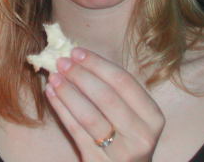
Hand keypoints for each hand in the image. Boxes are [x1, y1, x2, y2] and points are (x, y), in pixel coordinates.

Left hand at [45, 47, 164, 161]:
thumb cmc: (127, 136)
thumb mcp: (133, 115)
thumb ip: (114, 90)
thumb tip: (79, 57)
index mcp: (153, 117)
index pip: (123, 82)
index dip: (97, 64)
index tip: (76, 51)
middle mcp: (141, 136)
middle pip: (106, 97)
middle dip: (80, 75)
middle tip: (61, 61)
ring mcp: (120, 153)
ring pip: (89, 116)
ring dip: (68, 92)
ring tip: (53, 76)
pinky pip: (76, 131)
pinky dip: (62, 109)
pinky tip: (51, 94)